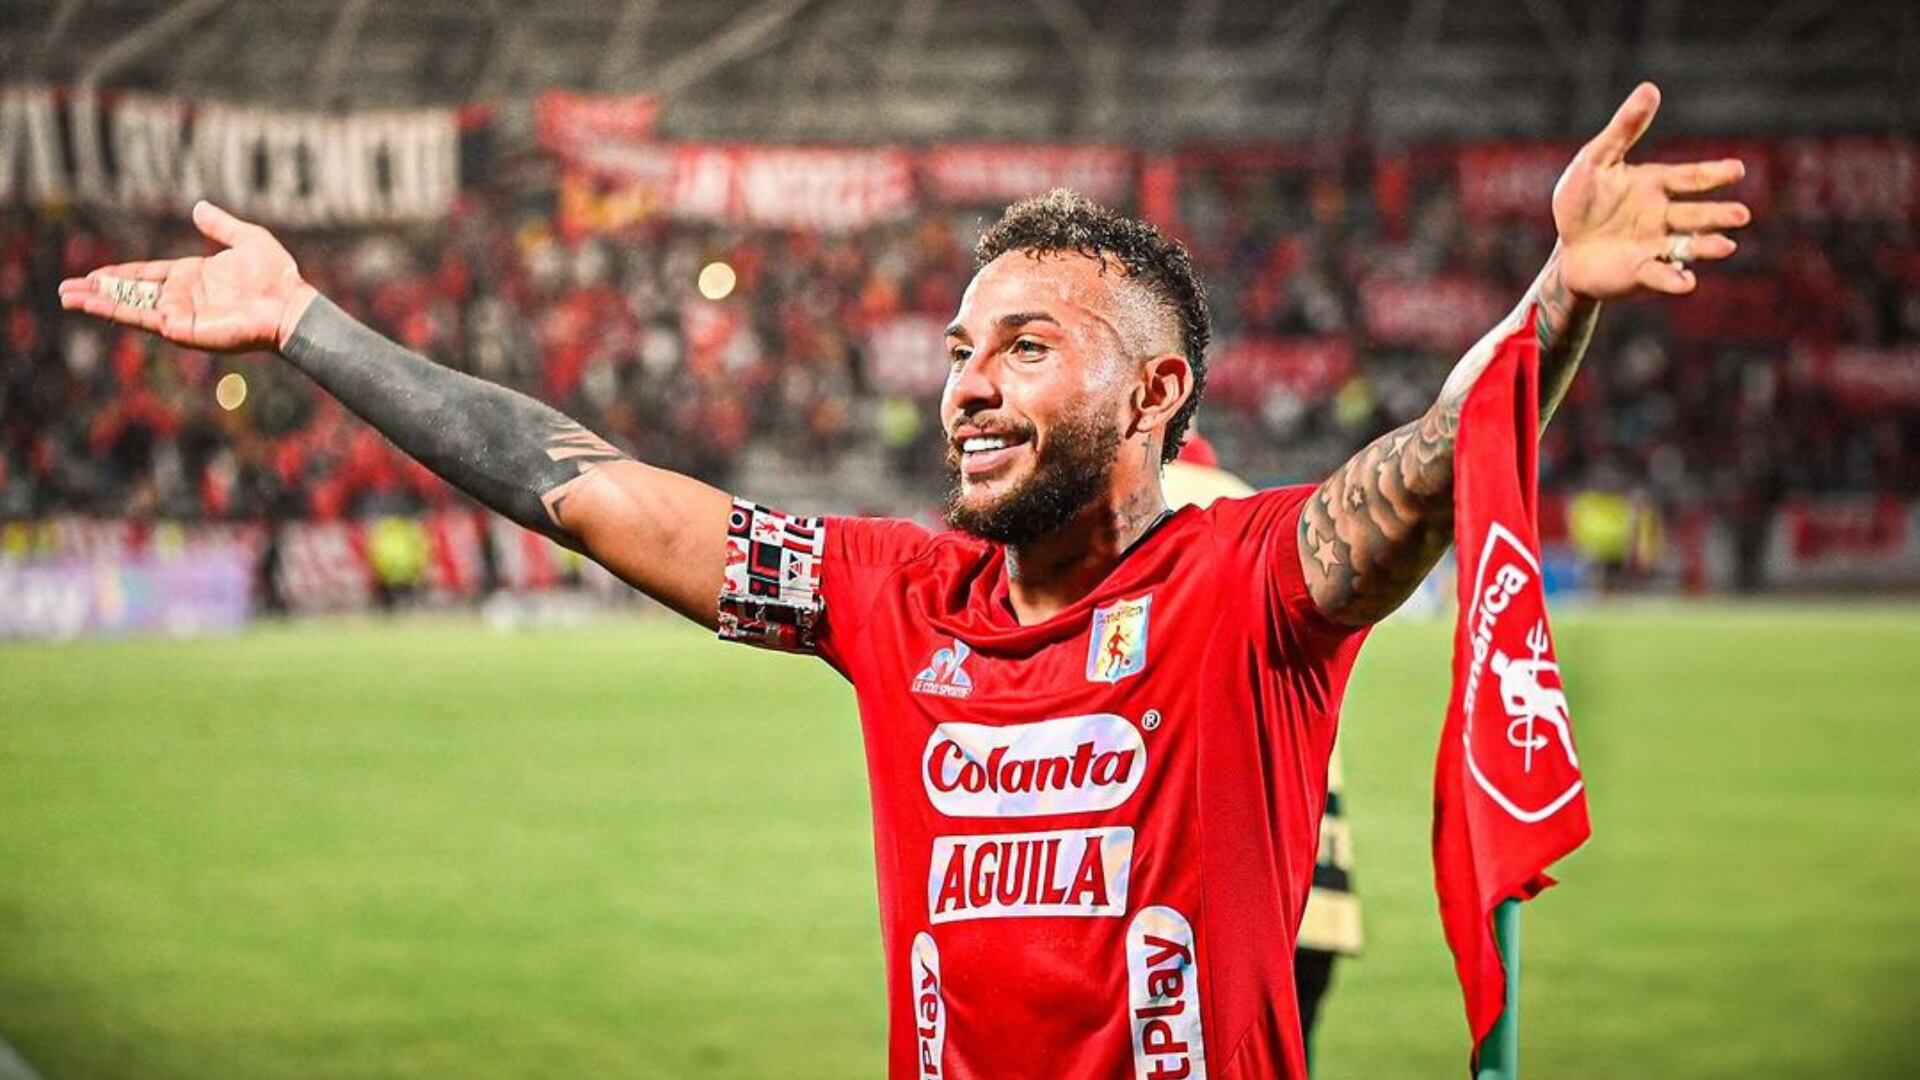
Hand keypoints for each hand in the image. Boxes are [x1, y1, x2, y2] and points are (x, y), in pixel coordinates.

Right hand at [57, 200, 317, 353]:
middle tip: (66, 289)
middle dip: (99, 291)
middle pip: (131, 292)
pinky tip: (94, 305)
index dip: (120, 275)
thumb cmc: (275, 275)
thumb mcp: (246, 238)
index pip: (147, 275)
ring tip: (67, 299)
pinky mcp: (183, 329)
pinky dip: (117, 311)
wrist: (290, 303)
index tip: (93, 274)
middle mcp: (183, 296)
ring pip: (130, 306)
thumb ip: (220, 226)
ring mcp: (181, 313)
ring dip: (98, 302)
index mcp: (193, 276)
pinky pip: (143, 318)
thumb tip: (199, 207)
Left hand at [1552, 83, 1751, 299]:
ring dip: (1707, 246)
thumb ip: (1624, 129)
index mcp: (1656, 185)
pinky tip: (1687, 282)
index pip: (1690, 177)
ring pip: (1687, 246)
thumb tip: (1650, 88)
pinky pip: (1660, 275)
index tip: (1737, 169)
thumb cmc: (1582, 202)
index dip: (1714, 174)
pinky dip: (1674, 279)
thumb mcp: (1596, 160)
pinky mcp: (1641, 273)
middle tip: (1741, 215)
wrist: (1567, 249)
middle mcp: (1663, 216)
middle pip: (1696, 215)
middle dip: (1718, 215)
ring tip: (1727, 246)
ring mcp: (1656, 246)